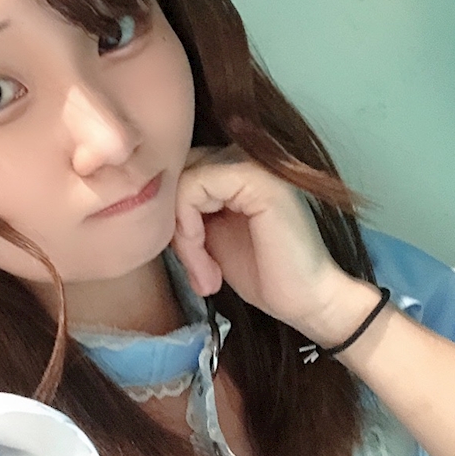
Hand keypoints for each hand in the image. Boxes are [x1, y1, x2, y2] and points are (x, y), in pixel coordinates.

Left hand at [171, 147, 376, 343]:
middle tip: (197, 270)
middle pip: (177, 172)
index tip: (191, 262)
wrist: (308, 302)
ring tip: (204, 274)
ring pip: (181, 181)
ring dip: (182, 235)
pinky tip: (209, 266)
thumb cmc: (264, 273)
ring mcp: (254, 161)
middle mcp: (246, 154)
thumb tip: (146, 199)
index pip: (179, 171)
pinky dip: (189, 231)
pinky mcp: (257, 177)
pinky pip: (194, 187)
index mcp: (237, 165)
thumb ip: (187, 210)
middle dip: (174, 226)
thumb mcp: (210, 235)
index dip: (173, 217)